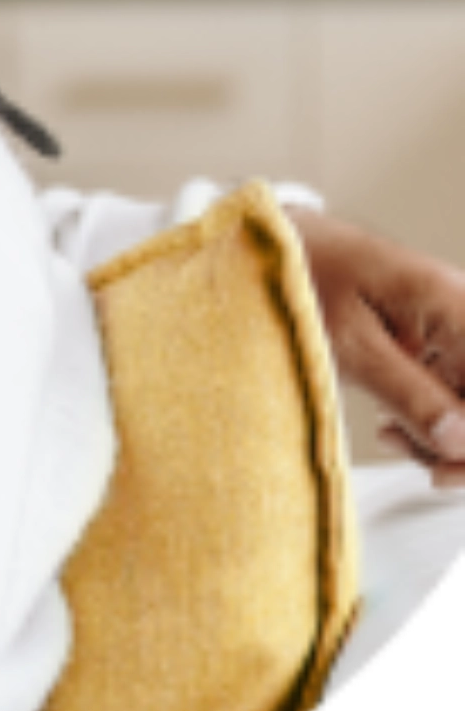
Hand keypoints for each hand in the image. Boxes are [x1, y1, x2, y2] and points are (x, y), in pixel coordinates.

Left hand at [290, 206, 464, 483]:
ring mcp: (450, 330)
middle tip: (422, 465)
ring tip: (394, 439)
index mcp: (452, 302)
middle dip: (462, 443)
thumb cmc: (297, 277)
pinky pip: (451, 394)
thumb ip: (407, 392)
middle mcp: (462, 312)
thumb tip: (459, 442)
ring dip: (445, 436)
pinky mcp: (432, 345)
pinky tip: (394, 427)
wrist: (265, 244)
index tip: (441, 467)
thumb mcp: (346, 343)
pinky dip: (428, 420)